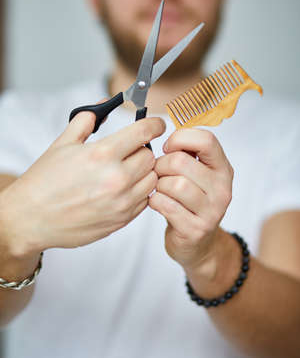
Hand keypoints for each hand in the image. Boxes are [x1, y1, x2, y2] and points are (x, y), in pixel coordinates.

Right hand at [0, 109, 164, 257]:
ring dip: (143, 171)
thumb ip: (86, 120)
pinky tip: (121, 189)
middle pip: (150, 156)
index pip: (145, 132)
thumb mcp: (63, 143)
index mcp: (102, 154)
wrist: (31, 218)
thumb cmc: (44, 181)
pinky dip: (139, 191)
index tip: (156, 124)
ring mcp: (121, 202)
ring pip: (152, 179)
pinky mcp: (122, 220)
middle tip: (128, 151)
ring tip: (124, 170)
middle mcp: (116, 179)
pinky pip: (145, 200)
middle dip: (142, 149)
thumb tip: (103, 105)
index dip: (155, 124)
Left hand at [149, 129, 232, 274]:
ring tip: (160, 189)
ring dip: (158, 185)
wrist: (197, 243)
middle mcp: (223, 188)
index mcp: (223, 168)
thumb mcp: (197, 174)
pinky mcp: (196, 229)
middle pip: (181, 161)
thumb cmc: (190, 201)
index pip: (206, 140)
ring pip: (174, 184)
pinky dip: (155, 201)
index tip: (168, 148)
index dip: (180, 138)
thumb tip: (165, 133)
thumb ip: (186, 153)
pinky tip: (157, 203)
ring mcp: (212, 211)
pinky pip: (166, 205)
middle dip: (161, 165)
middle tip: (158, 173)